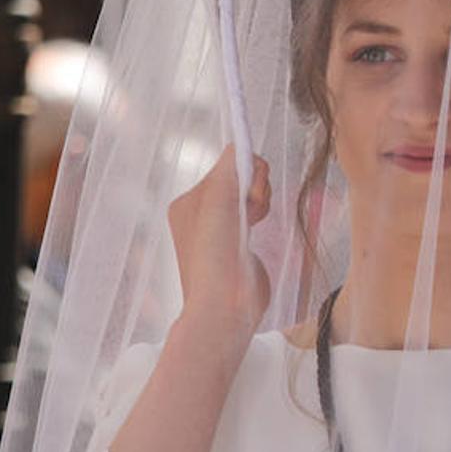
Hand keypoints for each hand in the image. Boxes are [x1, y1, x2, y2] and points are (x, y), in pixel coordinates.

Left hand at [167, 145, 270, 342]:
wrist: (225, 306)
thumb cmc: (215, 255)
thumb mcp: (218, 201)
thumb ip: (229, 168)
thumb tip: (241, 146)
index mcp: (188, 203)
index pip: (225, 167)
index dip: (245, 171)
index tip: (252, 189)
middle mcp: (202, 214)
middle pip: (239, 180)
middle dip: (255, 187)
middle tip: (253, 209)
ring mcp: (222, 229)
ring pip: (250, 195)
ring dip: (261, 200)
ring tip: (256, 221)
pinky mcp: (240, 243)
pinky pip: (255, 213)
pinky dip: (261, 213)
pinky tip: (258, 226)